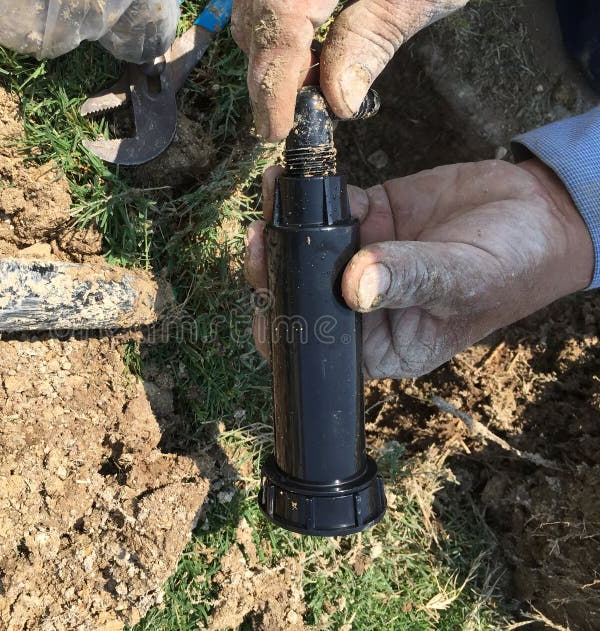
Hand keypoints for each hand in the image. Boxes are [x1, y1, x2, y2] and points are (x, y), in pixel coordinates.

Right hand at [231, 0, 467, 139]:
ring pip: (253, 6)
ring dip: (270, 50)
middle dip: (267, 71)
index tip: (276, 128)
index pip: (276, 21)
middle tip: (284, 118)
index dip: (273, 80)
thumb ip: (375, 36)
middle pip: (255, 14)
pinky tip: (303, 51)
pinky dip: (278, 27)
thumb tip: (337, 101)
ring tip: (299, 87)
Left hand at [245, 160, 592, 377]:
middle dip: (273, 268)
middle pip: (300, 292)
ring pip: (305, 247)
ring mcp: (359, 258)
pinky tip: (292, 179)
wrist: (541, 211)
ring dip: (283, 225)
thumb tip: (353, 286)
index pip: (319, 346)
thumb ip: (411, 279)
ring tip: (271, 197)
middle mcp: (362, 304)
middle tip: (258, 240)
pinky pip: (326, 208)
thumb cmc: (514, 265)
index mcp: (384, 342)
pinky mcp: (365, 218)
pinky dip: (308, 194)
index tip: (267, 295)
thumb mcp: (466, 278)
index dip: (286, 325)